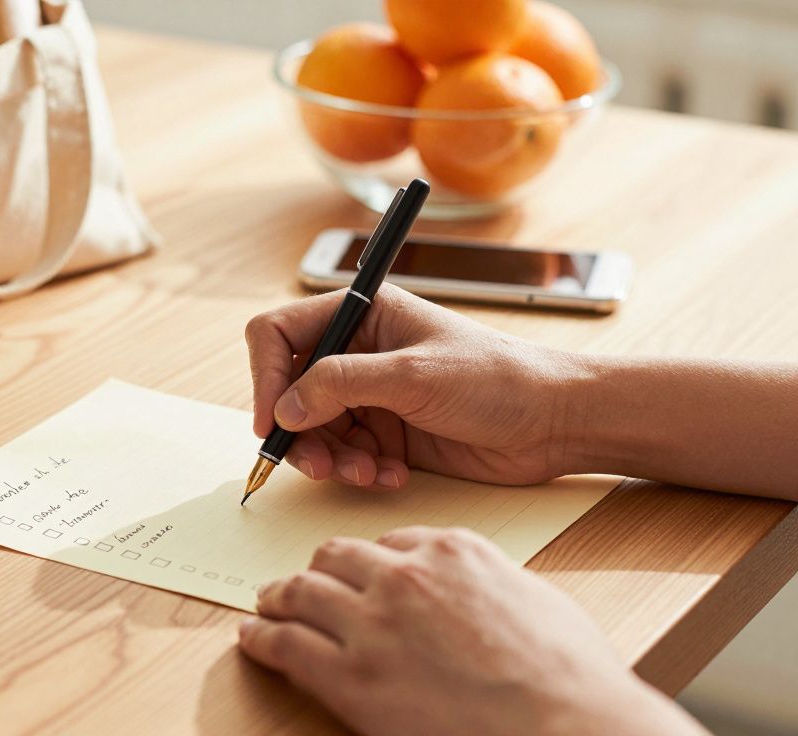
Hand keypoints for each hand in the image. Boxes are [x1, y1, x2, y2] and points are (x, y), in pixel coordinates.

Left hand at [238, 528, 707, 735]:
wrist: (567, 727)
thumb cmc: (571, 677)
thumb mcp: (536, 600)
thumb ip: (490, 583)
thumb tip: (478, 594)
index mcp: (453, 551)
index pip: (392, 541)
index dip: (370, 561)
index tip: (359, 571)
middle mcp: (405, 575)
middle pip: (338, 557)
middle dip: (319, 569)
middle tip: (303, 582)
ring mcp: (372, 623)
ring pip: (302, 591)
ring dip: (279, 596)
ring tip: (267, 604)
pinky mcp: (348, 676)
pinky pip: (285, 644)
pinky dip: (262, 637)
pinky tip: (253, 637)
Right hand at [244, 285, 580, 488]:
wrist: (554, 423)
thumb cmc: (498, 379)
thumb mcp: (413, 375)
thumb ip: (341, 384)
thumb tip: (285, 406)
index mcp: (362, 314)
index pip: (279, 334)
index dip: (266, 376)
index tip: (271, 420)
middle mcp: (358, 352)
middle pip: (290, 391)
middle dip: (300, 432)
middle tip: (319, 465)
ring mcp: (371, 395)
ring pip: (314, 431)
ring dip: (332, 459)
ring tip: (366, 474)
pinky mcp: (386, 433)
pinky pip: (346, 456)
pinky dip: (359, 471)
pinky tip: (393, 475)